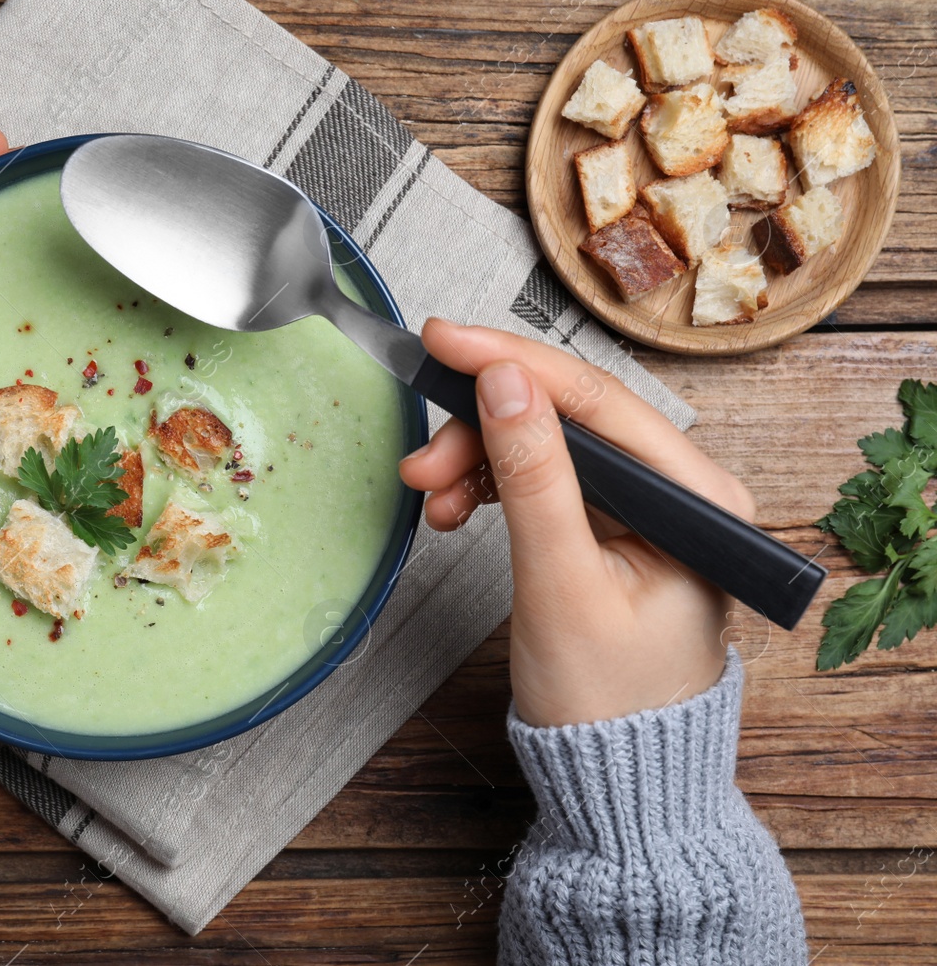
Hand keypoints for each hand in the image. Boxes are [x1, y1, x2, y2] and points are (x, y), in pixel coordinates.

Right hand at [397, 318, 756, 726]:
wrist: (612, 777)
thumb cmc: (608, 702)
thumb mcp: (562, 583)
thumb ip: (536, 477)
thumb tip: (504, 382)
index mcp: (699, 500)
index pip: (597, 399)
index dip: (513, 362)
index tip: (444, 341)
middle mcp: (679, 494)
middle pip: (566, 418)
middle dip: (481, 428)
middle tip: (420, 458)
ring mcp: (642, 510)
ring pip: (544, 446)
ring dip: (476, 460)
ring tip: (427, 493)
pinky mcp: (607, 529)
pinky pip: (540, 481)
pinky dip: (488, 487)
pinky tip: (453, 507)